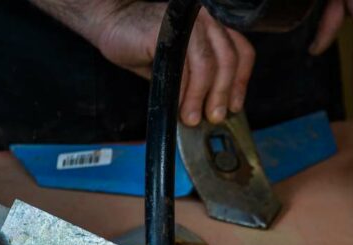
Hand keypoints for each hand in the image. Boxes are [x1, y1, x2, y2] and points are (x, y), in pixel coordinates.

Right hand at [96, 4, 254, 125]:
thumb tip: (214, 111)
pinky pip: (183, 63)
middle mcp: (204, 20)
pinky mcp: (166, 29)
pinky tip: (177, 103)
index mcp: (213, 27)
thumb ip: (200, 82)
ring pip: (208, 63)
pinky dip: (183, 89)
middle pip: (228, 59)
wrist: (111, 26)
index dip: (241, 83)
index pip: (241, 53)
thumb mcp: (182, 67)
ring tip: (191, 116)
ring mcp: (187, 22)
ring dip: (201, 96)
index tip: (234, 107)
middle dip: (222, 94)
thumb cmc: (145, 47)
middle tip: (213, 117)